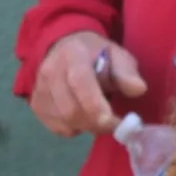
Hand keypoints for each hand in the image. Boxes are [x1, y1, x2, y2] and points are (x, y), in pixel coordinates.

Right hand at [29, 31, 145, 136]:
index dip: (94, 105)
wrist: (66, 47)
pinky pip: (57, 127)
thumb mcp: (117, 56)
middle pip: (70, 109)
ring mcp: (39, 89)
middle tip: (115, 124)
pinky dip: (75, 128)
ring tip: (100, 116)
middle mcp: (50, 71)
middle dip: (96, 123)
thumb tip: (139, 89)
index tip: (112, 121)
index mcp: (73, 55)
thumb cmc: (97, 54)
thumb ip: (127, 72)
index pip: (80, 82)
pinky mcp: (36, 104)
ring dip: (87, 126)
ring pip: (64, 121)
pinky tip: (83, 116)